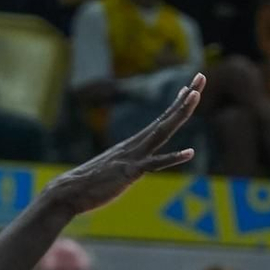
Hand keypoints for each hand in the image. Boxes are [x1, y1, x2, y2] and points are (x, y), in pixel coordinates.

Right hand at [45, 78, 202, 215]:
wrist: (68, 192)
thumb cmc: (90, 183)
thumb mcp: (115, 169)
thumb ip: (126, 163)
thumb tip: (132, 165)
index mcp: (134, 144)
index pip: (161, 119)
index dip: (177, 103)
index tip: (191, 87)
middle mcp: (135, 144)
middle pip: (167, 118)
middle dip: (186, 98)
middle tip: (201, 77)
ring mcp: (133, 156)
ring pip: (162, 132)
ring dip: (179, 114)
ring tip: (195, 96)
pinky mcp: (129, 172)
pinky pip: (154, 164)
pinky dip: (172, 158)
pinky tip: (190, 153)